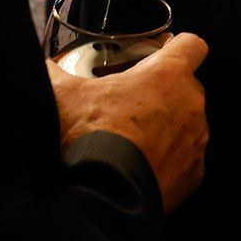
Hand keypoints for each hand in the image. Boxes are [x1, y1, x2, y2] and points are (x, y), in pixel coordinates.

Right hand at [46, 32, 209, 211]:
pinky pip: (187, 158)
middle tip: (135, 103)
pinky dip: (170, 160)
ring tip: (135, 139)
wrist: (103, 195)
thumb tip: (43, 68)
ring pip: (189, 123)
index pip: (192, 44)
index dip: (178, 47)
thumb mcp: (63, 94)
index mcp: (169, 75)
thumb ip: (56, 73)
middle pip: (188, 86)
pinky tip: (142, 166)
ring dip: (169, 127)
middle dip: (167, 91)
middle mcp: (192, 103)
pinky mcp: (194, 174)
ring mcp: (196, 140)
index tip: (160, 57)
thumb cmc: (90, 135)